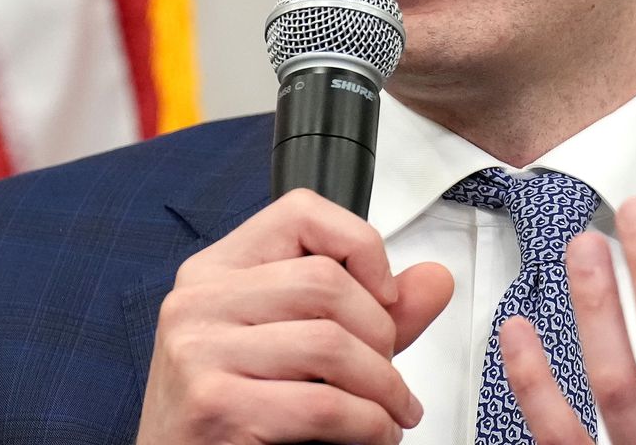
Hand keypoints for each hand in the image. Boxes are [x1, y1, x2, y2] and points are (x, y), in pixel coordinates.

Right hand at [137, 187, 453, 444]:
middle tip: (388, 376)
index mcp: (216, 271)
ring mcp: (199, 351)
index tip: (385, 295)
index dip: (360, 244)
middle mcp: (199, 301)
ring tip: (390, 412)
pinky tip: (373, 434)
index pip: (300, 213)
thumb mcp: (300, 349)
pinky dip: (368, 424)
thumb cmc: (235, 411)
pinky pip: (322, 403)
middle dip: (381, 334)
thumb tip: (436, 279)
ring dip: (383, 387)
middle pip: (326, 281)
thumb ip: (369, 312)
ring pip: (331, 343)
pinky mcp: (215, 405)